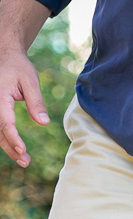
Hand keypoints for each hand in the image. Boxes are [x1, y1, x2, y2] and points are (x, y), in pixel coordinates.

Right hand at [0, 47, 49, 167]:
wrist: (4, 56)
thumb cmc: (18, 68)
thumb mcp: (31, 81)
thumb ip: (36, 102)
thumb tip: (44, 123)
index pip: (4, 122)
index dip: (13, 137)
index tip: (23, 149)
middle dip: (10, 148)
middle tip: (25, 162)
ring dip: (7, 147)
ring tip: (23, 160)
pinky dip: (4, 139)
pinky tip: (15, 149)